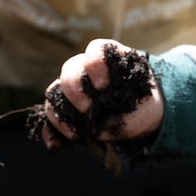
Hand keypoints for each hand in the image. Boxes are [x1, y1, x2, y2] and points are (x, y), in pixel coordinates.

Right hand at [40, 38, 163, 151]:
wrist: (140, 114)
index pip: (96, 50)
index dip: (95, 65)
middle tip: (87, 109)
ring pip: (54, 91)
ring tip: (76, 134)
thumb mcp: (145, 108)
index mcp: (110, 59)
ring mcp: (74, 87)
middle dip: (75, 91)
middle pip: (69, 70)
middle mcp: (86, 69)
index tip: (103, 85)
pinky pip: (51, 115)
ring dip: (60, 113)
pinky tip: (56, 145)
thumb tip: (99, 130)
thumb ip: (127, 117)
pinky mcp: (66, 107)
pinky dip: (51, 130)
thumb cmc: (143, 103)